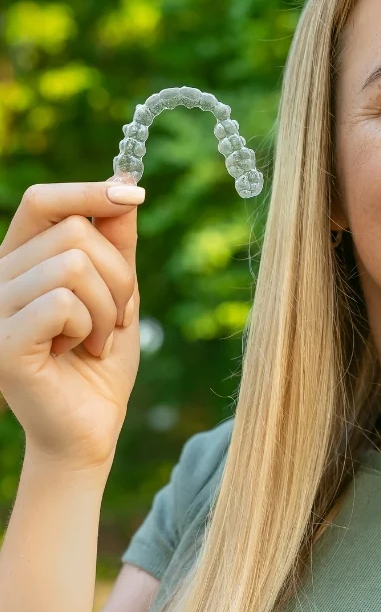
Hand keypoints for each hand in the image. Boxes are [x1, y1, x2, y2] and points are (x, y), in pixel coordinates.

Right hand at [0, 180, 143, 471]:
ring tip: (97, 337)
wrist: (90, 427)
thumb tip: (124, 184)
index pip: (43, 203)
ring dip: (109, 306)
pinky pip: (63, 302)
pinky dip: (91, 326)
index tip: (136, 192)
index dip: (90, 191)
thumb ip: (116, 242)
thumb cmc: (101, 359)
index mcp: (20, 260)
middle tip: (116, 316)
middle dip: (119, 276)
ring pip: (74, 264)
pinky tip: (79, 351)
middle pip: (75, 233)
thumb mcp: (118, 291)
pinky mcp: (2, 343)